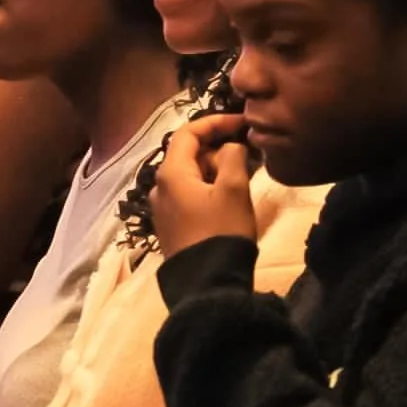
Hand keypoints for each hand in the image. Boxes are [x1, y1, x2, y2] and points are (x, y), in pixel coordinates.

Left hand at [152, 114, 257, 257]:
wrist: (207, 284)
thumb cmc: (221, 231)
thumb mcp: (234, 189)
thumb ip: (233, 157)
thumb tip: (231, 146)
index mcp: (171, 173)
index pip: (189, 132)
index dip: (216, 122)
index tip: (242, 123)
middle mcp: (159, 187)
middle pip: (188, 154)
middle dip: (217, 149)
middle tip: (246, 157)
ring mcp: (162, 209)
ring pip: (189, 176)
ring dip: (214, 170)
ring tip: (240, 180)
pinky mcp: (170, 226)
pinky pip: (187, 195)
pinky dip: (206, 188)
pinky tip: (225, 201)